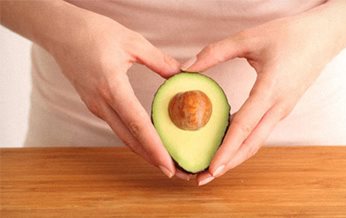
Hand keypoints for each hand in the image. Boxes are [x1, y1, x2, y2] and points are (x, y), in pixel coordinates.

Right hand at [49, 13, 190, 179]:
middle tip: (175, 173)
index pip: (137, 124)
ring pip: (122, 135)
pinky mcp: (94, 103)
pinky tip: (147, 141)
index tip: (169, 165)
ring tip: (164, 162)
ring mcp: (95, 105)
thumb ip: (160, 61)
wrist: (59, 31)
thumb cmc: (92, 32)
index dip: (154, 147)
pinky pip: (116, 126)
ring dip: (143, 151)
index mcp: (111, 87)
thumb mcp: (132, 42)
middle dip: (152, 158)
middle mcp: (101, 102)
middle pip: (129, 138)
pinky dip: (134, 137)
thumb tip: (183, 74)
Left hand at [185, 16, 339, 184]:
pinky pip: (260, 131)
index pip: (245, 125)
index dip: (227, 149)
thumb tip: (185, 69)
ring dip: (235, 156)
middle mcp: (279, 106)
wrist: (323, 36)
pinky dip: (242, 142)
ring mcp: (282, 110)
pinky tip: (225, 144)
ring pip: (257, 141)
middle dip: (228, 164)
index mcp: (271, 89)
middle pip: (252, 143)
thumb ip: (214, 52)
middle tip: (203, 178)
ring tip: (211, 167)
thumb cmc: (289, 34)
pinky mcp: (281, 108)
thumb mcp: (248, 38)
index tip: (211, 168)